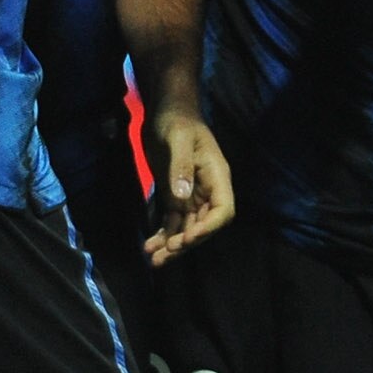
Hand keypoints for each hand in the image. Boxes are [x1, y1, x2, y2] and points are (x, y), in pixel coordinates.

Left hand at [141, 108, 233, 264]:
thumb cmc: (177, 121)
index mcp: (217, 177)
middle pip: (203, 225)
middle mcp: (207, 190)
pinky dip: (162, 234)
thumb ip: (180, 167)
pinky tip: (149, 246)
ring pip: (186, 227)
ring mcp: (191, 196)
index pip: (223, 211)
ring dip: (171, 245)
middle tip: (164, 255)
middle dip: (185, 243)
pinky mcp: (174, 196)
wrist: (165, 112)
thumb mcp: (178, 140)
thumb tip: (182, 196)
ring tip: (153, 260)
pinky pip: (172, 221)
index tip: (187, 238)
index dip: (208, 228)